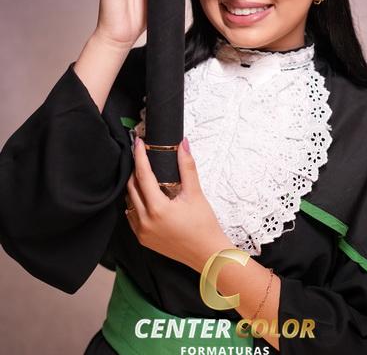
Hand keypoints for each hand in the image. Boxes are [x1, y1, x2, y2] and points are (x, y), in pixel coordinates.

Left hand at [125, 136, 233, 272]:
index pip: (143, 175)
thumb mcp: (195, 193)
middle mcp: (145, 221)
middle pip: (132, 186)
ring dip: (134, 186)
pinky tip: (145, 195)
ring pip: (130, 201)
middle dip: (136, 169)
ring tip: (144, 173)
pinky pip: (132, 215)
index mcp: (157, 208)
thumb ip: (187, 166)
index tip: (139, 142)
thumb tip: (183, 145)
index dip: (140, 156)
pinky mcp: (143, 239)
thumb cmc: (204, 226)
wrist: (207, 254)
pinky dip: (135, 202)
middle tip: (141, 155)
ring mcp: (142, 231)